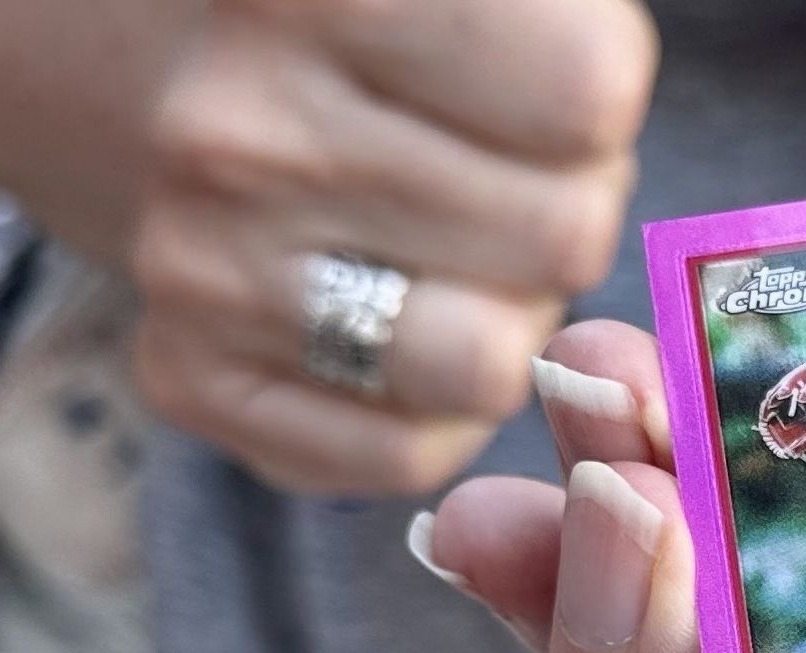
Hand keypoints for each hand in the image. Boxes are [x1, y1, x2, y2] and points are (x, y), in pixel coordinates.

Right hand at [128, 0, 653, 495]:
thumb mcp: (486, 6)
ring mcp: (200, 265)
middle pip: (563, 237)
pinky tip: (390, 331)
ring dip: (508, 322)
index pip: (589, 96)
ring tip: (449, 256)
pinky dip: (434, 412)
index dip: (599, 109)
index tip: (543, 95)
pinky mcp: (188, 378)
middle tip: (496, 185)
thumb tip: (617, 147)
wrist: (194, 91)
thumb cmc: (399, 47)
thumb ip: (567, 65)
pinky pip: (407, 455)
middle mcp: (238, 131)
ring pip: (490, 366)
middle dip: (562, 218)